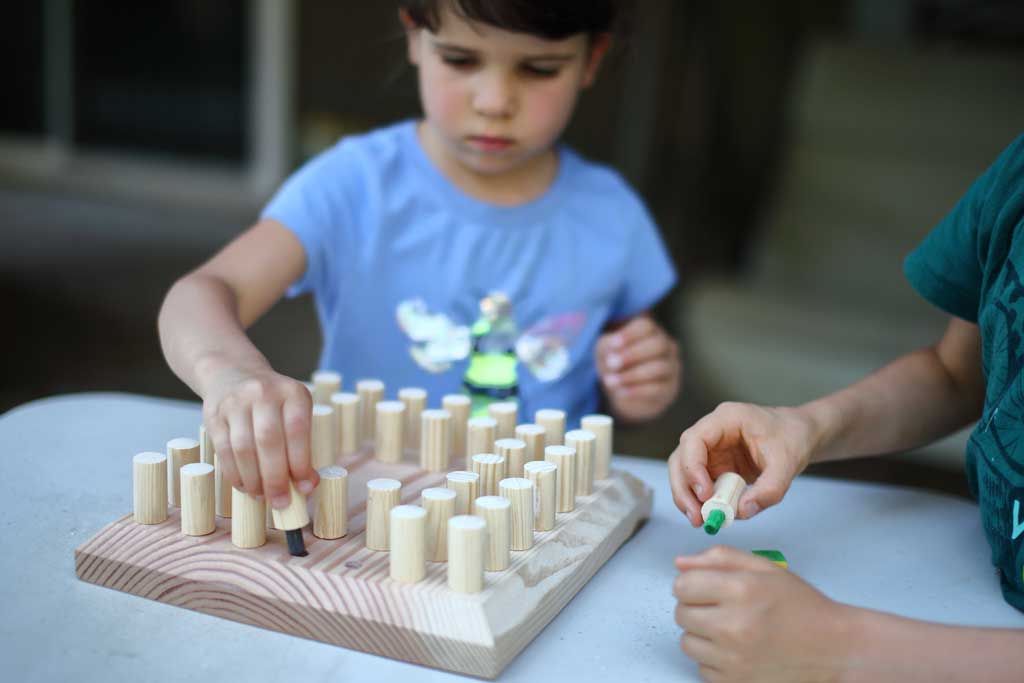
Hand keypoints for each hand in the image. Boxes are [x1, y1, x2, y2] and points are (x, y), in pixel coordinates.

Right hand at [201, 364, 318, 508]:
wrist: (233, 374)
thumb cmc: (272, 404)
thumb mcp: (294, 412)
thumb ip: (303, 447)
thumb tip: (308, 485)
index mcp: (292, 392)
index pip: (297, 431)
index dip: (301, 463)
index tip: (304, 488)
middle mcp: (263, 393)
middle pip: (269, 441)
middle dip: (276, 478)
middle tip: (281, 501)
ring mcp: (236, 403)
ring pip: (244, 448)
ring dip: (254, 479)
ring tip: (262, 496)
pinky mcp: (214, 415)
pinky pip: (223, 451)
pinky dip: (235, 474)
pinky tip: (245, 486)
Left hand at [595, 314, 680, 421]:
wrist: (624, 392)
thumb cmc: (616, 365)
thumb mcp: (606, 352)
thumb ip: (608, 348)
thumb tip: (614, 354)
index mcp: (651, 332)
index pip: (646, 326)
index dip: (630, 334)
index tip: (613, 344)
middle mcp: (667, 347)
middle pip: (658, 344)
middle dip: (632, 354)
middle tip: (611, 364)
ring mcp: (672, 368)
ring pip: (659, 367)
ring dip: (632, 375)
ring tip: (610, 381)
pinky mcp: (670, 389)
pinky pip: (658, 388)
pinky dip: (636, 390)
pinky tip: (620, 392)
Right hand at [669, 402, 815, 526]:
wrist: (800, 435)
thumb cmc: (793, 438)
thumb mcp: (788, 463)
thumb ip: (769, 489)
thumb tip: (742, 511)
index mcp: (727, 419)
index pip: (694, 440)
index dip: (693, 467)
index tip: (705, 494)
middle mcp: (712, 432)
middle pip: (682, 458)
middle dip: (685, 489)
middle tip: (697, 516)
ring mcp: (711, 450)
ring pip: (685, 472)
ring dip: (688, 497)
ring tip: (701, 520)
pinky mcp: (715, 465)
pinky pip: (700, 484)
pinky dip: (701, 501)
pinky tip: (711, 515)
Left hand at [673, 546, 851, 681]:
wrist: (835, 650)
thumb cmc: (801, 607)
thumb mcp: (765, 569)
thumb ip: (719, 559)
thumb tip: (680, 563)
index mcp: (741, 589)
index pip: (682, 585)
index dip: (692, 584)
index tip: (705, 588)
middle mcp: (734, 625)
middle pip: (681, 614)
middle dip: (695, 608)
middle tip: (722, 609)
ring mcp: (734, 658)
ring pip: (687, 643)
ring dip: (702, 636)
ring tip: (730, 630)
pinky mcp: (736, 682)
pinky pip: (702, 668)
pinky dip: (714, 660)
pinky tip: (737, 651)